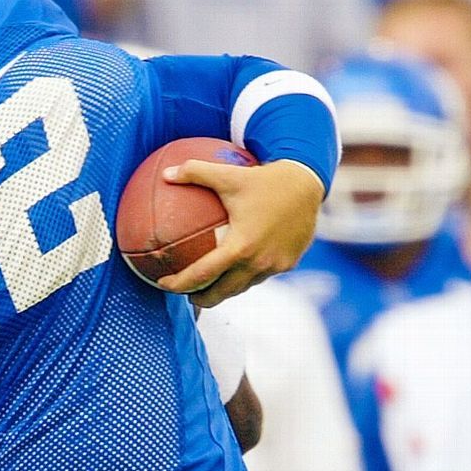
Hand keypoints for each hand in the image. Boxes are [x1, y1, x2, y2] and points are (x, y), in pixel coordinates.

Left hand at [156, 159, 323, 307]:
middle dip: (201, 298)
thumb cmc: (263, 179)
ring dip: (224, 290)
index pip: (202, 274)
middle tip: (186, 294)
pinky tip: (236, 270)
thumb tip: (165, 174)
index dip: (179, 284)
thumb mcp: (227, 174)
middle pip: (222, 292)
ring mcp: (276, 265)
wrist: (307, 183)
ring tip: (209, 287)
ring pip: (243, 287)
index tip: (163, 284)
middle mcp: (259, 262)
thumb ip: (194, 173)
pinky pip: (262, 275)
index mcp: (240, 246)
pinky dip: (245, 277)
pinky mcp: (289, 263)